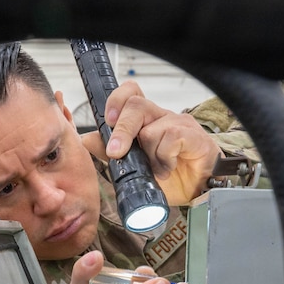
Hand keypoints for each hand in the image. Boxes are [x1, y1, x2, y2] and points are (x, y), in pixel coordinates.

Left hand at [81, 81, 220, 205]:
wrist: (198, 191)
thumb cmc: (171, 175)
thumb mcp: (133, 167)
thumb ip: (110, 152)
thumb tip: (86, 139)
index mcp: (146, 120)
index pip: (131, 93)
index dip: (116, 100)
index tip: (107, 120)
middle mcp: (161, 117)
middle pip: (136, 105)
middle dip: (121, 130)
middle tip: (116, 152)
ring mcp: (179, 123)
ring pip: (151, 129)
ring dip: (149, 154)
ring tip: (157, 168)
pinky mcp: (193, 135)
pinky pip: (171, 138)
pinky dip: (164, 158)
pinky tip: (168, 167)